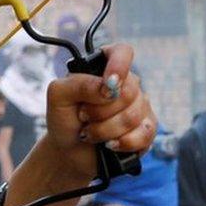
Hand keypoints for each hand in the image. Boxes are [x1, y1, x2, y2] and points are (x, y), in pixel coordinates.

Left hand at [43, 44, 156, 180]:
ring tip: (90, 133)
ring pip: (134, 116)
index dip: (118, 68)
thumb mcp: (59, 96)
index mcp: (104, 68)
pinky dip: (122, 143)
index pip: (123, 52)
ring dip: (105, 130)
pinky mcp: (146, 130)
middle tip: (83, 117)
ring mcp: (139, 106)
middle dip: (100, 111)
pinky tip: (109, 145)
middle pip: (129, 91)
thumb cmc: (64, 120)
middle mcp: (126, 84)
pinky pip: (145, 134)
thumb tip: (107, 87)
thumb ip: (78, 83)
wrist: (68, 152)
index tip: (106, 88)